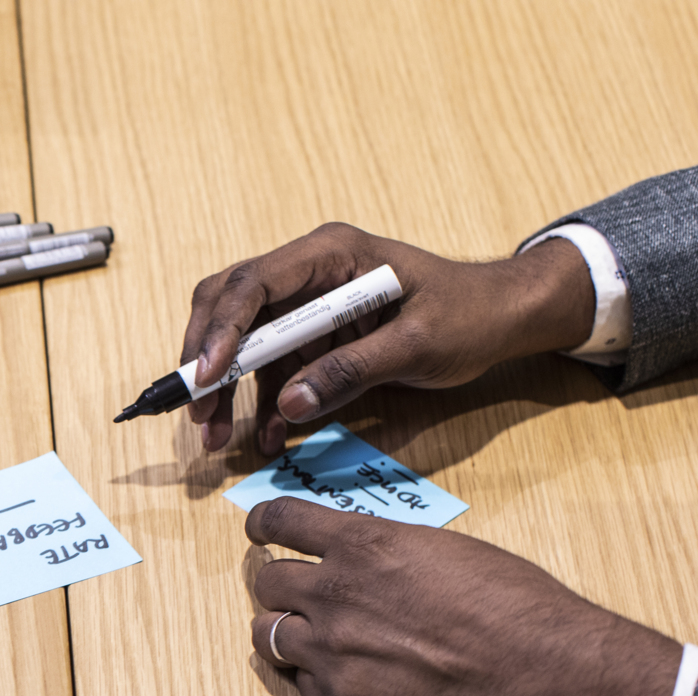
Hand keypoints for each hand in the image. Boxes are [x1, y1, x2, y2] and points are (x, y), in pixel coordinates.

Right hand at [183, 222, 596, 455]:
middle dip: (205, 360)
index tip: (207, 376)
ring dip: (223, 391)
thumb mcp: (418, 343)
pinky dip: (261, 405)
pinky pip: (271, 371)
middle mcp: (307, 273)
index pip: (254, 282)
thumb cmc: (470, 314)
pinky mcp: (312, 339)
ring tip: (216, 439)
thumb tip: (291, 405)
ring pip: (240, 343)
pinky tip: (263, 437)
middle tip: (197, 411)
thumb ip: (352, 370)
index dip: (222, 329)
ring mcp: (305, 306)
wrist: (500, 317)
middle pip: (228, 306)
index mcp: (331, 254)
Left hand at [246, 497, 679, 695]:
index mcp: (364, 546)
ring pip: (268, 636)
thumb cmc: (517, 609)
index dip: (263, 525)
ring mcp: (331, 653)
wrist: (545, 677)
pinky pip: (301, 685)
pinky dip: (318, 680)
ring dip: (286, 634)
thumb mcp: (447, 552)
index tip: (258, 531)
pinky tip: (354, 680)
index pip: (279, 520)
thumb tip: (364, 560)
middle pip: (267, 582)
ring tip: (316, 641)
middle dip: (281, 587)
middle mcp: (334, 595)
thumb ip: (389, 554)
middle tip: (299, 597)